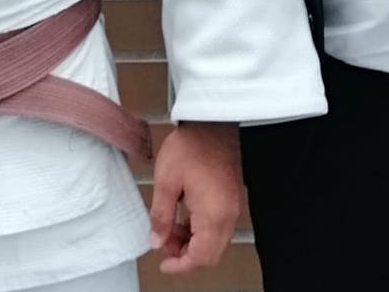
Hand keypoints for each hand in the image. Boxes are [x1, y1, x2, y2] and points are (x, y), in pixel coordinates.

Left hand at [148, 121, 241, 274]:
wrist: (211, 123)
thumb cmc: (190, 146)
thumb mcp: (165, 181)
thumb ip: (161, 216)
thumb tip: (157, 241)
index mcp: (213, 214)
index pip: (200, 257)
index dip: (180, 266)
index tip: (163, 264)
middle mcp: (228, 215)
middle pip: (209, 254)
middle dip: (184, 256)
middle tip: (162, 243)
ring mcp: (231, 208)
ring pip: (214, 243)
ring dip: (191, 244)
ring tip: (168, 229)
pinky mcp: (230, 200)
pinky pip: (217, 228)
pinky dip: (199, 232)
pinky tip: (182, 220)